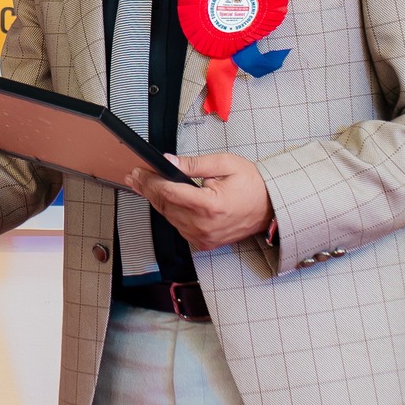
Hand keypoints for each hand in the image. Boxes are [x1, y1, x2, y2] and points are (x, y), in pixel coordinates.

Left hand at [125, 153, 271, 251]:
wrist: (270, 208)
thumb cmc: (252, 184)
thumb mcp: (225, 164)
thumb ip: (194, 164)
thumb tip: (169, 161)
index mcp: (209, 206)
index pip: (169, 193)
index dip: (150, 181)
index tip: (138, 172)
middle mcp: (204, 226)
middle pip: (165, 206)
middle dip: (147, 189)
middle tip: (134, 177)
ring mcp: (203, 237)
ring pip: (169, 217)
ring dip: (156, 201)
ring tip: (144, 186)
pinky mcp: (204, 243)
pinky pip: (179, 226)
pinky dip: (170, 213)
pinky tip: (163, 200)